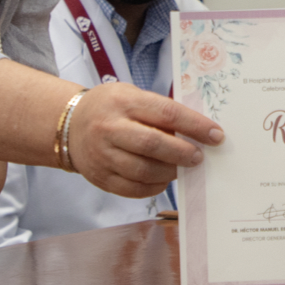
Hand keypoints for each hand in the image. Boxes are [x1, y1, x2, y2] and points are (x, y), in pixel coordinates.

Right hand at [67, 83, 222, 197]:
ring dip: (170, 172)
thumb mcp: (132, 96)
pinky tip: (163, 179)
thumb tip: (199, 131)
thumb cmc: (111, 108)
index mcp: (124, 102)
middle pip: (153, 144)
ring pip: (143, 171)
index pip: (166, 113)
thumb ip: (160, 111)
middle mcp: (110, 128)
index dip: (195, 126)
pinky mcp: (100, 177)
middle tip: (199, 157)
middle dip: (182, 153)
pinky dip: (154, 187)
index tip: (216, 135)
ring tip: (182, 168)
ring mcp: (102, 155)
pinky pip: (133, 189)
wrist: (68, 124)